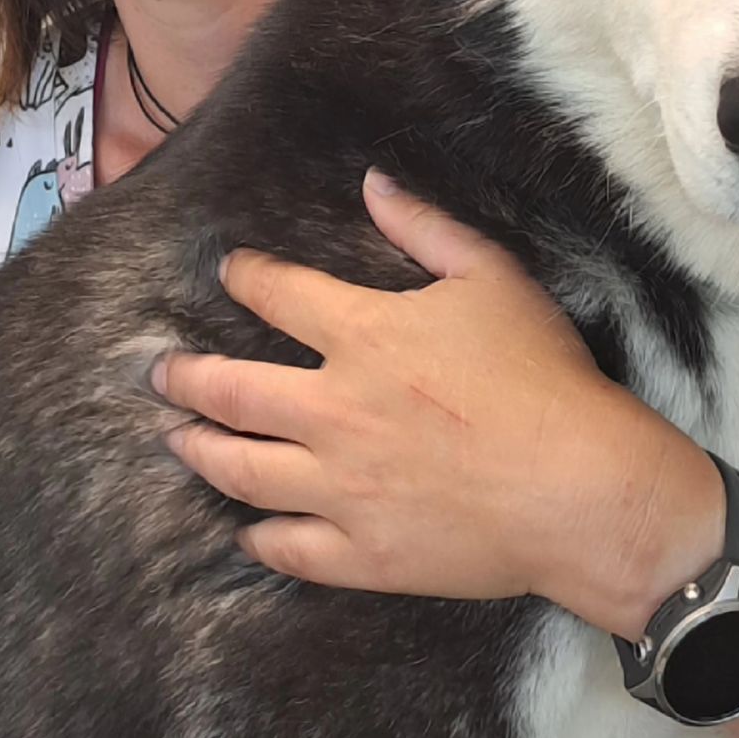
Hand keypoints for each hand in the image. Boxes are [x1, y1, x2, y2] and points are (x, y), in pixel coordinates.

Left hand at [151, 169, 724, 629]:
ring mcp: (340, 488)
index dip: (246, 278)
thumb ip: (425, 228)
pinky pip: (288, 547)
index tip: (227, 274)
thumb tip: (372, 183)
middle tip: (159, 374)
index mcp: (363, 336)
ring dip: (200, 451)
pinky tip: (246, 530)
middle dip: (185, 378)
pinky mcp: (361, 554)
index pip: (278, 295)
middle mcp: (333, 410)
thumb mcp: (492, 277)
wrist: (579, 488)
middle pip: (230, 392)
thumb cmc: (541, 375)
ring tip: (178, 440)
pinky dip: (258, 536)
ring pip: (242, 470)